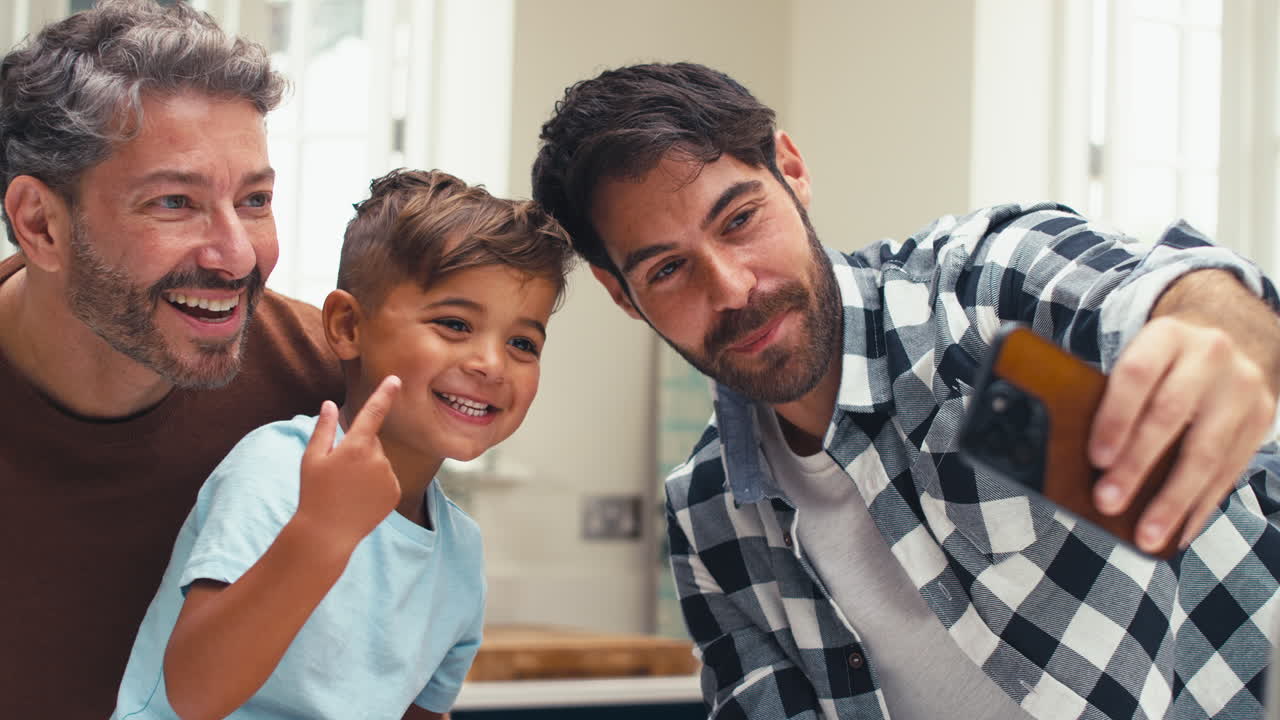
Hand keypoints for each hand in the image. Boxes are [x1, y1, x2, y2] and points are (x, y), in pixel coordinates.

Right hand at [298, 375, 402, 549]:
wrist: (328, 533)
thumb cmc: (315, 493)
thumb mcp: (312, 458)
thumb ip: (324, 428)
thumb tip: (330, 404)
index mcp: (356, 446)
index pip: (374, 412)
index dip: (385, 393)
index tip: (396, 379)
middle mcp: (378, 459)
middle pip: (372, 441)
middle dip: (358, 448)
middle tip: (338, 472)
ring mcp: (389, 477)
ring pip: (380, 460)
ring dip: (367, 467)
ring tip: (348, 488)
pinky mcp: (395, 492)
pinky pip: (386, 478)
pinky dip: (375, 483)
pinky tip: (359, 498)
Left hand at [1089, 316, 1274, 551]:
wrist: (1225, 340)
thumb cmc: (1160, 364)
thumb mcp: (1139, 362)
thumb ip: (1113, 400)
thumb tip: (1085, 465)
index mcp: (1167, 336)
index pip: (1138, 374)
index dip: (1116, 418)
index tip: (1095, 459)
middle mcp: (1210, 356)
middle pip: (1169, 415)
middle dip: (1136, 465)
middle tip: (1107, 502)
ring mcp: (1242, 387)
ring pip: (1206, 451)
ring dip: (1173, 500)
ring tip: (1146, 536)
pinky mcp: (1262, 417)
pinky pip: (1230, 471)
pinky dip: (1200, 507)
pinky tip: (1179, 533)